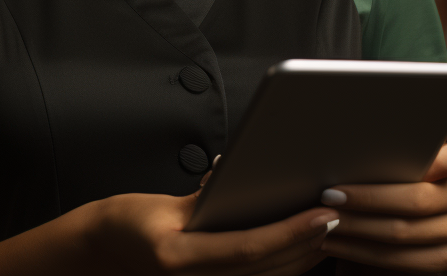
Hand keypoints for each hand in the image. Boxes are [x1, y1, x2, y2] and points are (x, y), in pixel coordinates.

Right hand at [89, 189, 338, 275]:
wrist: (104, 253)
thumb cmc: (128, 225)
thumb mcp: (163, 206)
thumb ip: (206, 198)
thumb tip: (244, 179)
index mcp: (179, 258)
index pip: (248, 248)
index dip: (291, 231)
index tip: (323, 213)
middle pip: (268, 268)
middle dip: (309, 242)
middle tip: (342, 212)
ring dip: (305, 254)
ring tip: (333, 224)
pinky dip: (287, 262)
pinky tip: (308, 243)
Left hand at [319, 141, 446, 272]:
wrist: (379, 239)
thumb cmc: (376, 192)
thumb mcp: (382, 170)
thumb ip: (383, 158)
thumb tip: (353, 145)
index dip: (438, 158)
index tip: (408, 160)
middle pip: (416, 199)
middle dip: (367, 199)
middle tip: (329, 196)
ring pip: (403, 231)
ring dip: (357, 227)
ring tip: (325, 221)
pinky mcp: (445, 258)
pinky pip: (400, 259)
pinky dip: (359, 251)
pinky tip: (334, 242)